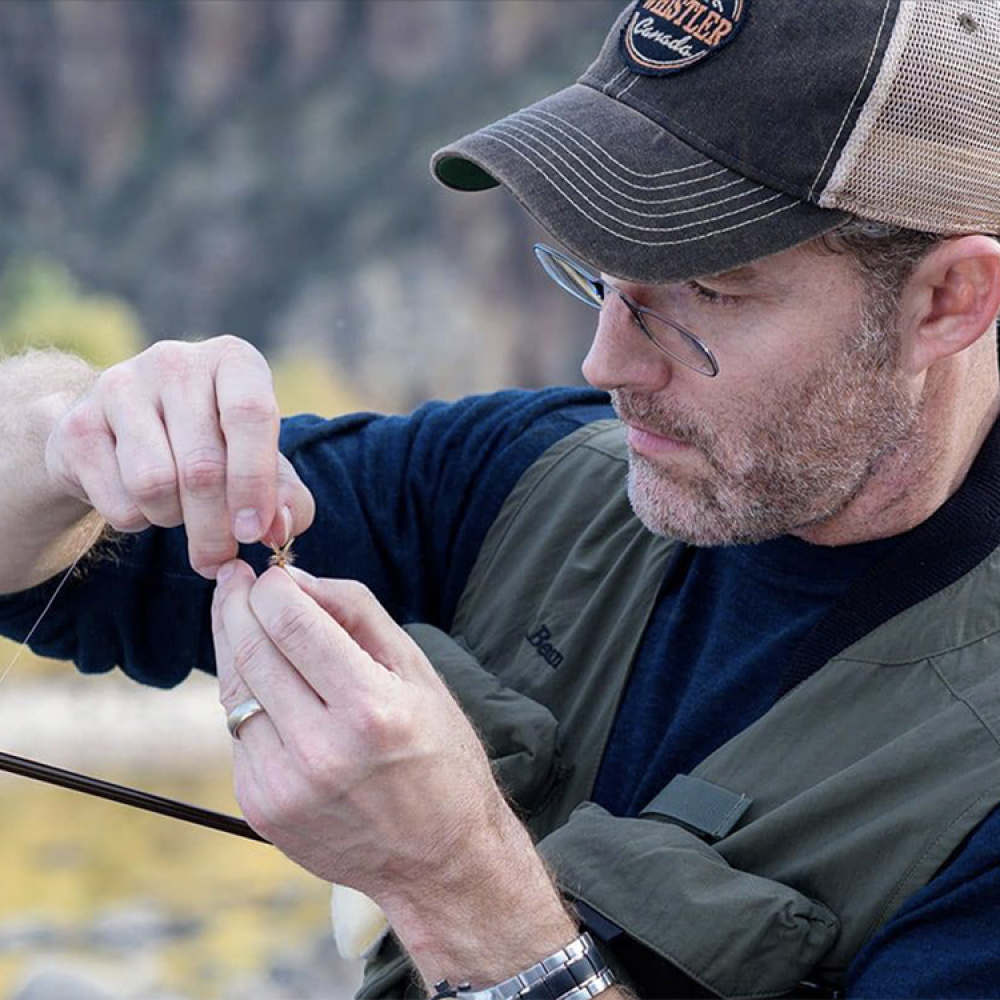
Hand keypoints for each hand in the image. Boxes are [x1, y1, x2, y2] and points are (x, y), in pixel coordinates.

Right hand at [43, 336, 313, 576]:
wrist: (125, 435)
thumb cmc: (215, 447)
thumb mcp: (262, 464)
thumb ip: (288, 497)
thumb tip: (279, 530)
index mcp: (233, 360)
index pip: (250, 414)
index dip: (255, 482)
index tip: (254, 533)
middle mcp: (175, 361)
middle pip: (201, 465)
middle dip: (215, 528)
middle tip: (219, 559)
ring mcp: (119, 386)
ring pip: (155, 484)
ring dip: (173, 519)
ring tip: (180, 510)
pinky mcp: (78, 424)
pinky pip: (117, 500)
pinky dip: (137, 520)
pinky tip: (143, 500)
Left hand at [212, 561, 507, 892]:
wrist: (440, 858)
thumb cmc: (439, 755)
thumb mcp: (419, 672)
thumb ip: (357, 614)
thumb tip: (295, 578)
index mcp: (370, 710)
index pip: (292, 624)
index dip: (272, 587)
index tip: (271, 573)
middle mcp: (320, 750)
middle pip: (251, 652)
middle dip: (237, 604)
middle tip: (235, 579)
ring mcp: (283, 786)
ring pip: (233, 692)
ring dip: (233, 647)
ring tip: (242, 618)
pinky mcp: (261, 809)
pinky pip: (238, 733)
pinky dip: (246, 699)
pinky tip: (266, 683)